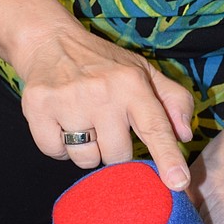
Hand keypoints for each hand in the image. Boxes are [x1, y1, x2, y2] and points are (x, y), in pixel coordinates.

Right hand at [17, 24, 193, 190]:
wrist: (50, 41)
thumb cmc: (104, 64)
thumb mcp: (144, 71)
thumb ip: (173, 100)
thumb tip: (185, 134)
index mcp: (132, 83)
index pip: (155, 127)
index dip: (168, 157)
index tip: (178, 182)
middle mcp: (102, 92)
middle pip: (117, 156)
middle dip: (114, 148)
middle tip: (106, 123)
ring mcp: (68, 100)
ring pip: (86, 159)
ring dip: (86, 148)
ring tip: (82, 119)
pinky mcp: (38, 107)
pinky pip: (56, 152)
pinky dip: (59, 144)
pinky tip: (61, 121)